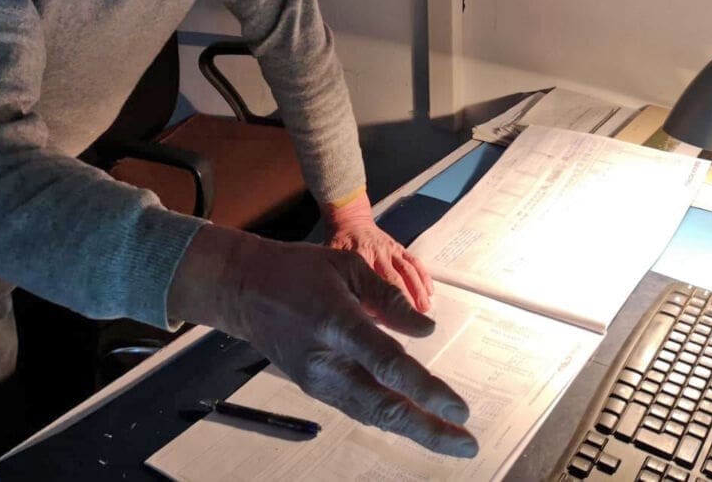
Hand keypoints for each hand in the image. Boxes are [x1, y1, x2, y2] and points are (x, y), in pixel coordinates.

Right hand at [168, 224, 476, 457]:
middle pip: (381, 406)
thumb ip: (388, 299)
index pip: (387, 363)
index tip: (459, 407)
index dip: (425, 388)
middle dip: (427, 430)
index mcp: (336, 323)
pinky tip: (415, 423)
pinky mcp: (314, 388)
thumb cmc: (298, 271)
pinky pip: (358, 408)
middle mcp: (326, 361)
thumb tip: (426, 330)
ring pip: (371, 415)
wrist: (244, 291)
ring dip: (413, 431)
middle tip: (467, 445)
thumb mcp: (347, 266)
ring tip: (450, 441)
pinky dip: (389, 419)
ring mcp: (317, 380)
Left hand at [324, 193, 434, 312]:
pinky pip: (414, 261)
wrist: (351, 221)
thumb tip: (347, 305)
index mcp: (360, 256)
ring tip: (424, 308)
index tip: (386, 318)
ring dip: (417, 289)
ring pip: (407, 270)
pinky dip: (423, 275)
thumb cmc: (340, 243)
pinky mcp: (399, 248)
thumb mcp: (333, 258)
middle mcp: (378, 253)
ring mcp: (391, 250)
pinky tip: (429, 290)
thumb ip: (340, 277)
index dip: (379, 300)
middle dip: (404, 298)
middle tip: (412, 318)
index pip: (371, 281)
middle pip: (393, 278)